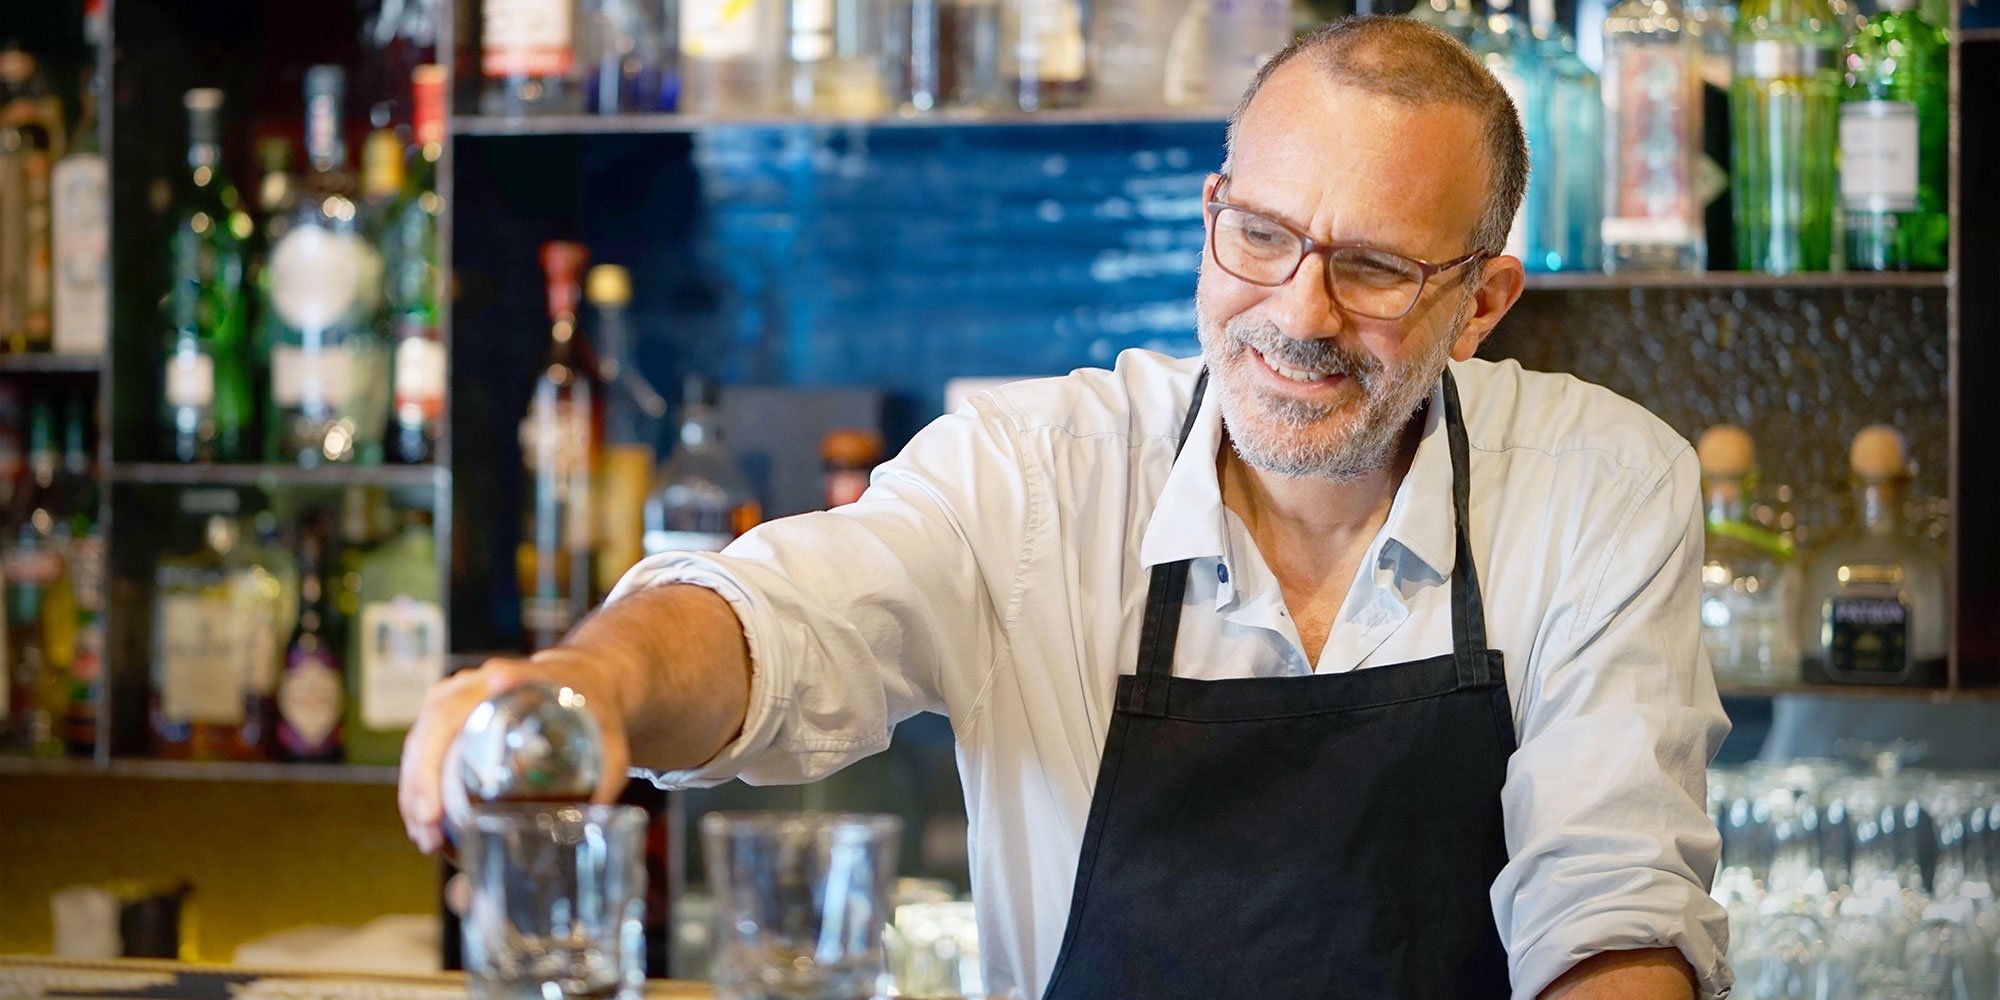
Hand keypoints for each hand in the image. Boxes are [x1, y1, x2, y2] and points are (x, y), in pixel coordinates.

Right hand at [396, 652, 633, 854]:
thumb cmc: (594, 709)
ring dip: (413, 788)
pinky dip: (417, 784)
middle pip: (434, 723)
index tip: (438, 796)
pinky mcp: (450, 712)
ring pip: (420, 737)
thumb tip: (595, 818)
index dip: (448, 739)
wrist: (583, 680)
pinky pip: (421, 745)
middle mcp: (481, 681)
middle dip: (423, 779)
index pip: (469, 702)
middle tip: (429, 826)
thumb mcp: (609, 738)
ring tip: (424, 836)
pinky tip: (422, 821)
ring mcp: (460, 693)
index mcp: (520, 679)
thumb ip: (608, 775)